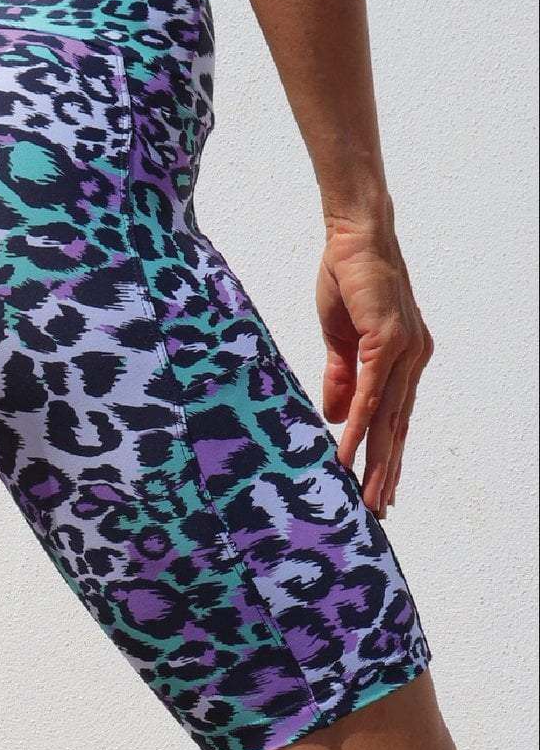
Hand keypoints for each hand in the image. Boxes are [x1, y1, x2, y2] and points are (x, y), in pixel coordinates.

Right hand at [316, 208, 432, 516]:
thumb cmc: (348, 278)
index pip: (397, 418)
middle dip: (387, 473)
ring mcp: (405, 353)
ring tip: (368, 499)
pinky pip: (371, 397)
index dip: (389, 455)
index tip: (381, 489)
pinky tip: (348, 456)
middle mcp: (413, 360)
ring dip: (377, 463)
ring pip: (389, 420)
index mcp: (405, 360)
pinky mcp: (387, 344)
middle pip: (398, 428)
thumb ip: (340, 379)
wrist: (354, 236)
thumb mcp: (339, 339)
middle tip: (378, 513)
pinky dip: (359, 429)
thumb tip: (336, 420)